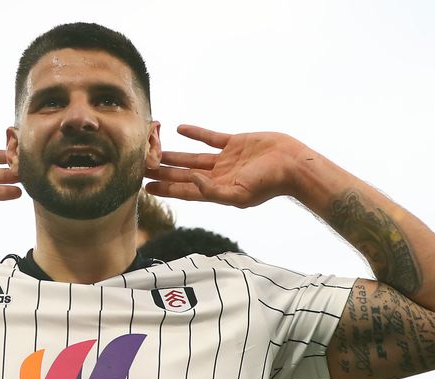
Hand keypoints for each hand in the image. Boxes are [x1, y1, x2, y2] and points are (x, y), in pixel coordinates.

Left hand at [145, 125, 304, 207]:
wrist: (292, 164)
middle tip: (142, 167)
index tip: (146, 187)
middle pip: (184, 173)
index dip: (166, 189)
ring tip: (154, 150)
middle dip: (164, 171)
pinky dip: (196, 133)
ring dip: (174, 154)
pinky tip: (180, 128)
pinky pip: (210, 137)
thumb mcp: (239, 194)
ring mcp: (226, 160)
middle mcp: (218, 176)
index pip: (185, 191)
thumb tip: (191, 180)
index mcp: (217, 191)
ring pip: (193, 156)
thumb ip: (212, 191)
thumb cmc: (269, 183)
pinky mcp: (234, 143)